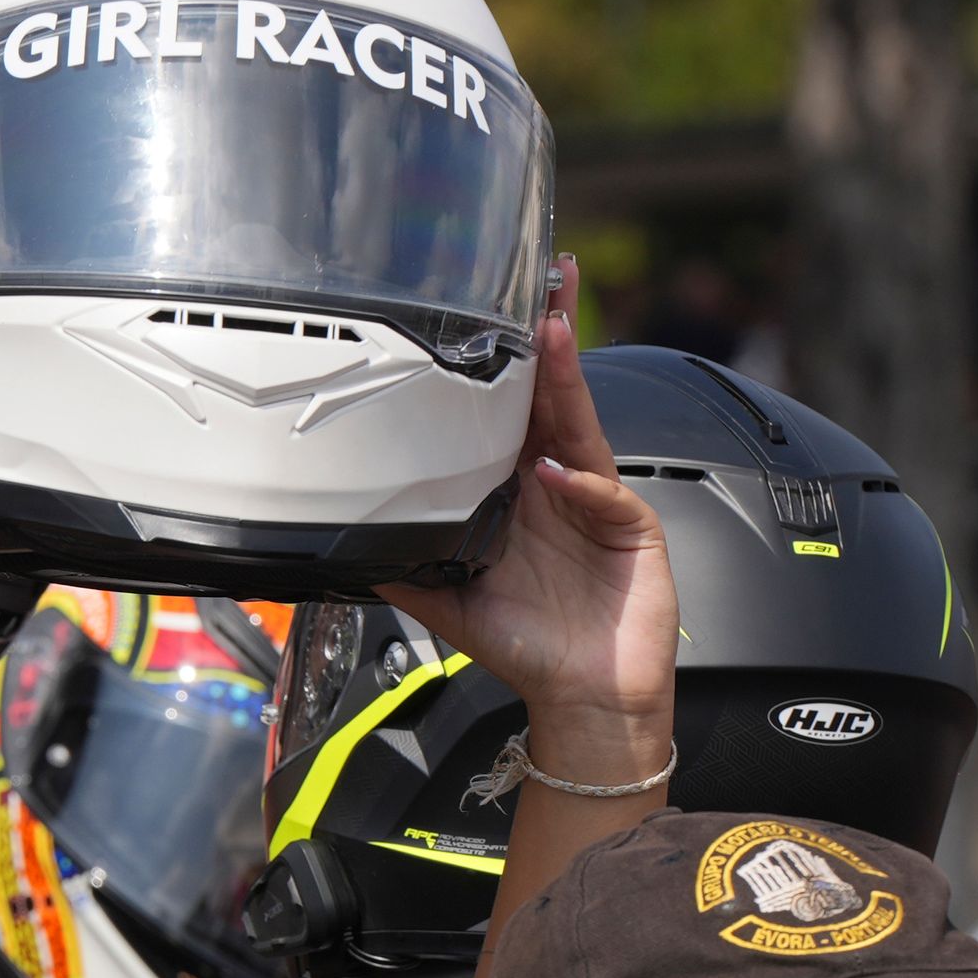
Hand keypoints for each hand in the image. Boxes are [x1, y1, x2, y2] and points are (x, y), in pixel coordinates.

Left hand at [376, 259, 676, 786]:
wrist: (583, 699)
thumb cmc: (529, 647)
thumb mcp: (449, 604)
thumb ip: (404, 568)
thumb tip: (345, 547)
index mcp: (520, 491)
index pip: (513, 411)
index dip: (506, 361)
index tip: (495, 310)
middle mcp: (560, 484)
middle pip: (555, 396)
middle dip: (552, 335)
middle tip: (546, 277)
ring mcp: (598, 502)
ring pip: (581, 425)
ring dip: (567, 379)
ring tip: (552, 333)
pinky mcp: (632, 529)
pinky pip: (604, 494)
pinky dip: (580, 483)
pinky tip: (553, 471)